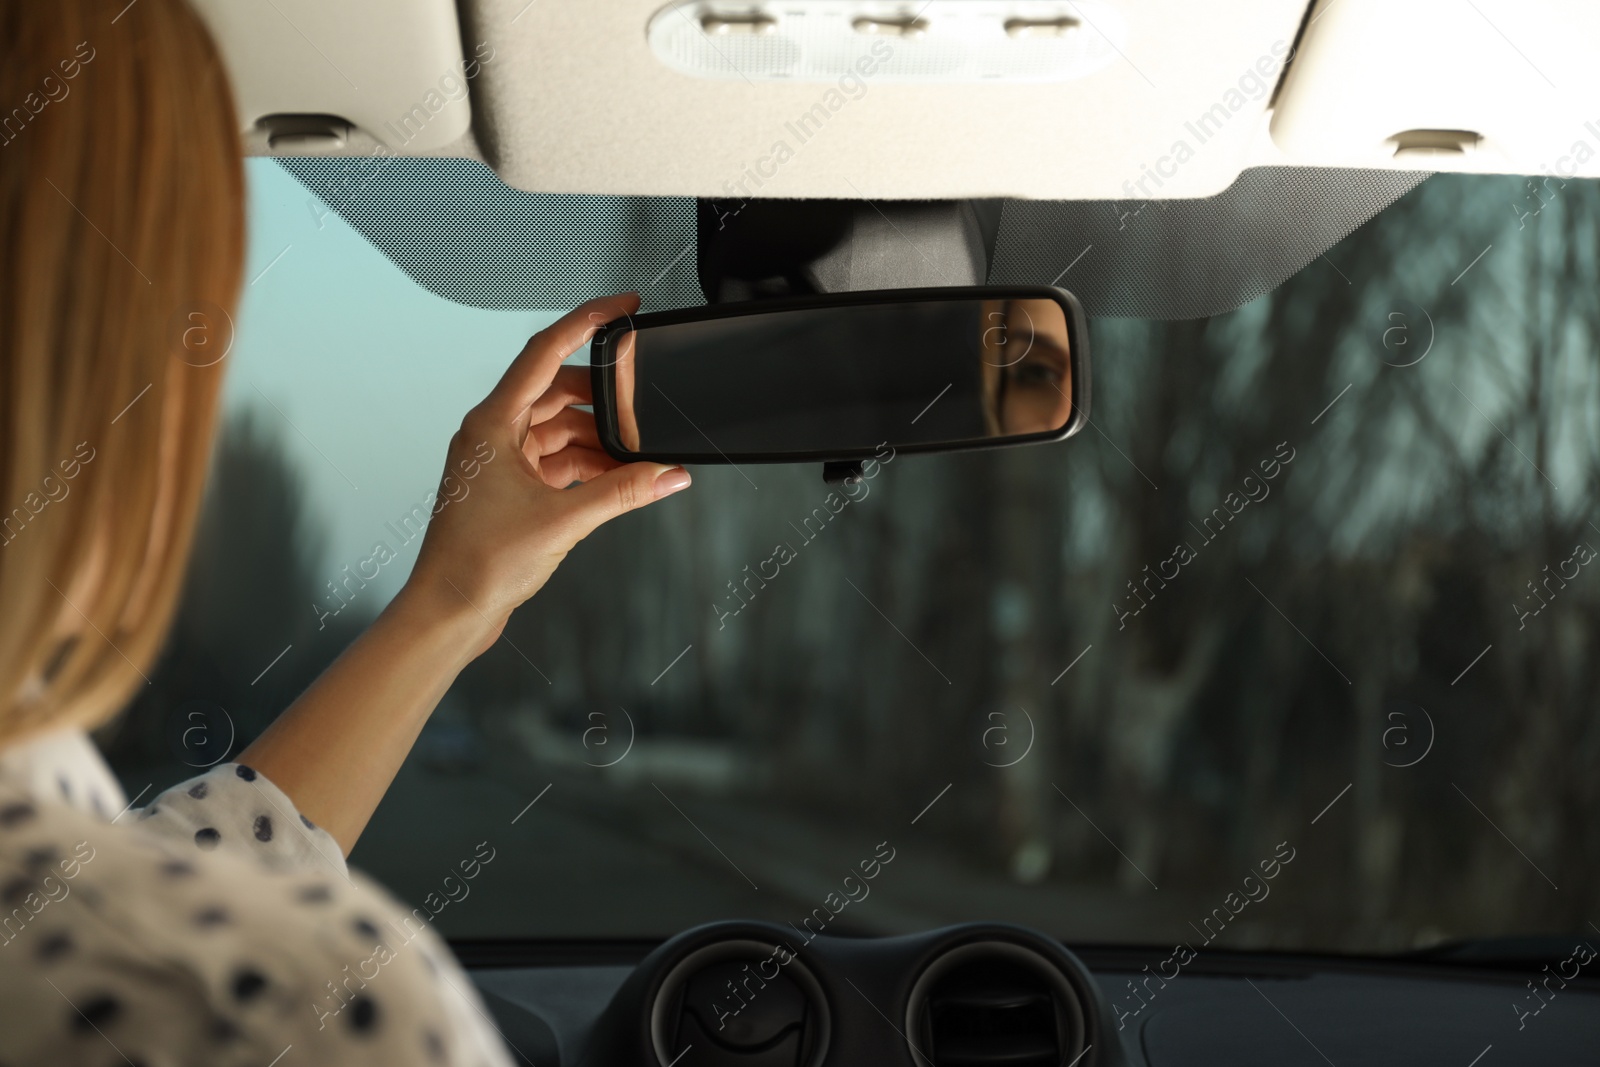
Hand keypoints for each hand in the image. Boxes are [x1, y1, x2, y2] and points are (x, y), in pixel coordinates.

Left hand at [402, 293, 690, 653]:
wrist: (449, 610)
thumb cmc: (477, 564)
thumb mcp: (563, 521)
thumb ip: (623, 493)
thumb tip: (668, 474)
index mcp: (492, 423)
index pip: (545, 352)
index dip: (587, 321)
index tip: (622, 306)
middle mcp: (492, 434)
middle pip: (558, 391)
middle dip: (604, 400)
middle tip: (641, 407)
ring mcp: (499, 461)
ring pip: (560, 429)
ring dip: (598, 440)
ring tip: (636, 457)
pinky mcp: (510, 488)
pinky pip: (557, 460)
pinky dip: (588, 466)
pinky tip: (617, 479)